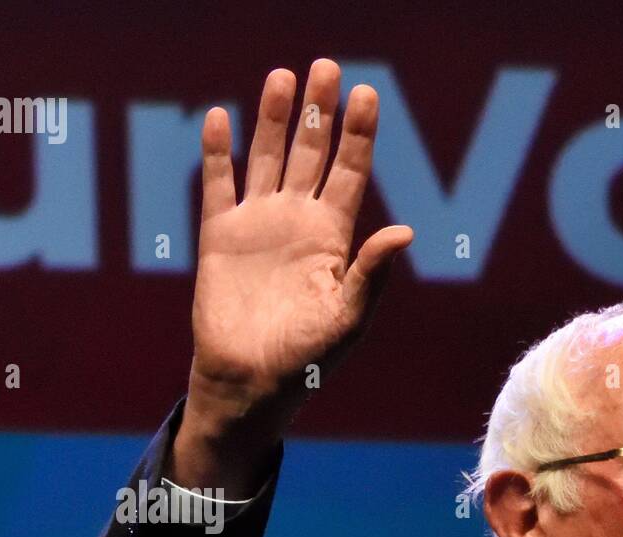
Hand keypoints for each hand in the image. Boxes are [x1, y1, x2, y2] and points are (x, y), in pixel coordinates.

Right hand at [173, 59, 413, 489]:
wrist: (251, 382)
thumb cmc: (308, 361)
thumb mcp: (347, 320)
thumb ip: (371, 275)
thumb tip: (404, 231)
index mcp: (333, 239)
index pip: (351, 173)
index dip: (358, 135)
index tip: (365, 94)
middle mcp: (298, 222)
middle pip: (311, 153)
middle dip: (319, 112)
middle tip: (325, 67)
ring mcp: (258, 225)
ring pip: (267, 158)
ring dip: (273, 118)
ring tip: (282, 77)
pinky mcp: (220, 237)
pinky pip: (218, 185)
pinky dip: (218, 153)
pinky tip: (220, 119)